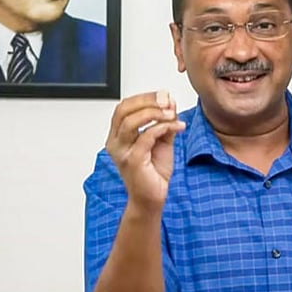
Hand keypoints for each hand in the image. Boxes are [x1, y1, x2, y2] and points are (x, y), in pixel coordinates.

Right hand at [105, 91, 186, 212]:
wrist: (153, 197)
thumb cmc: (154, 172)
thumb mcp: (162, 140)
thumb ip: (165, 121)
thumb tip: (169, 101)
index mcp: (118, 135)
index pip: (124, 107)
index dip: (144, 97)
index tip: (164, 94)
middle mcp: (115, 142)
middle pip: (124, 110)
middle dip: (148, 100)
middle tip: (167, 100)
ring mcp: (122, 152)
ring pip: (132, 121)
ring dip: (155, 113)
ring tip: (172, 114)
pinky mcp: (132, 161)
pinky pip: (147, 137)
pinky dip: (163, 127)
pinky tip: (176, 127)